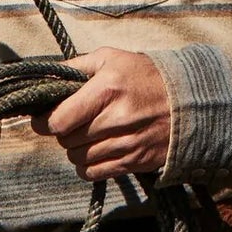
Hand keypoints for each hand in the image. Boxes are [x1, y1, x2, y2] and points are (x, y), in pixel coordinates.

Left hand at [31, 46, 171, 180]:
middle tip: (71, 122)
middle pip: (67, 139)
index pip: (60, 119)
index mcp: (107, 89)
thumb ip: (76, 66)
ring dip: (75, 148)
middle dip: (63, 132)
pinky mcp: (132, 162)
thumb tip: (46, 77)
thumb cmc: (144, 76)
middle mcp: (115, 119)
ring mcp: (125, 143)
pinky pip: (93, 173)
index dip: (45, 121)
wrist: (187, 102)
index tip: (43, 119)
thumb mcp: (111, 58)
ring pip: (77, 158)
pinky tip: (95, 150)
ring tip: (85, 134)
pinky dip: (87, 165)